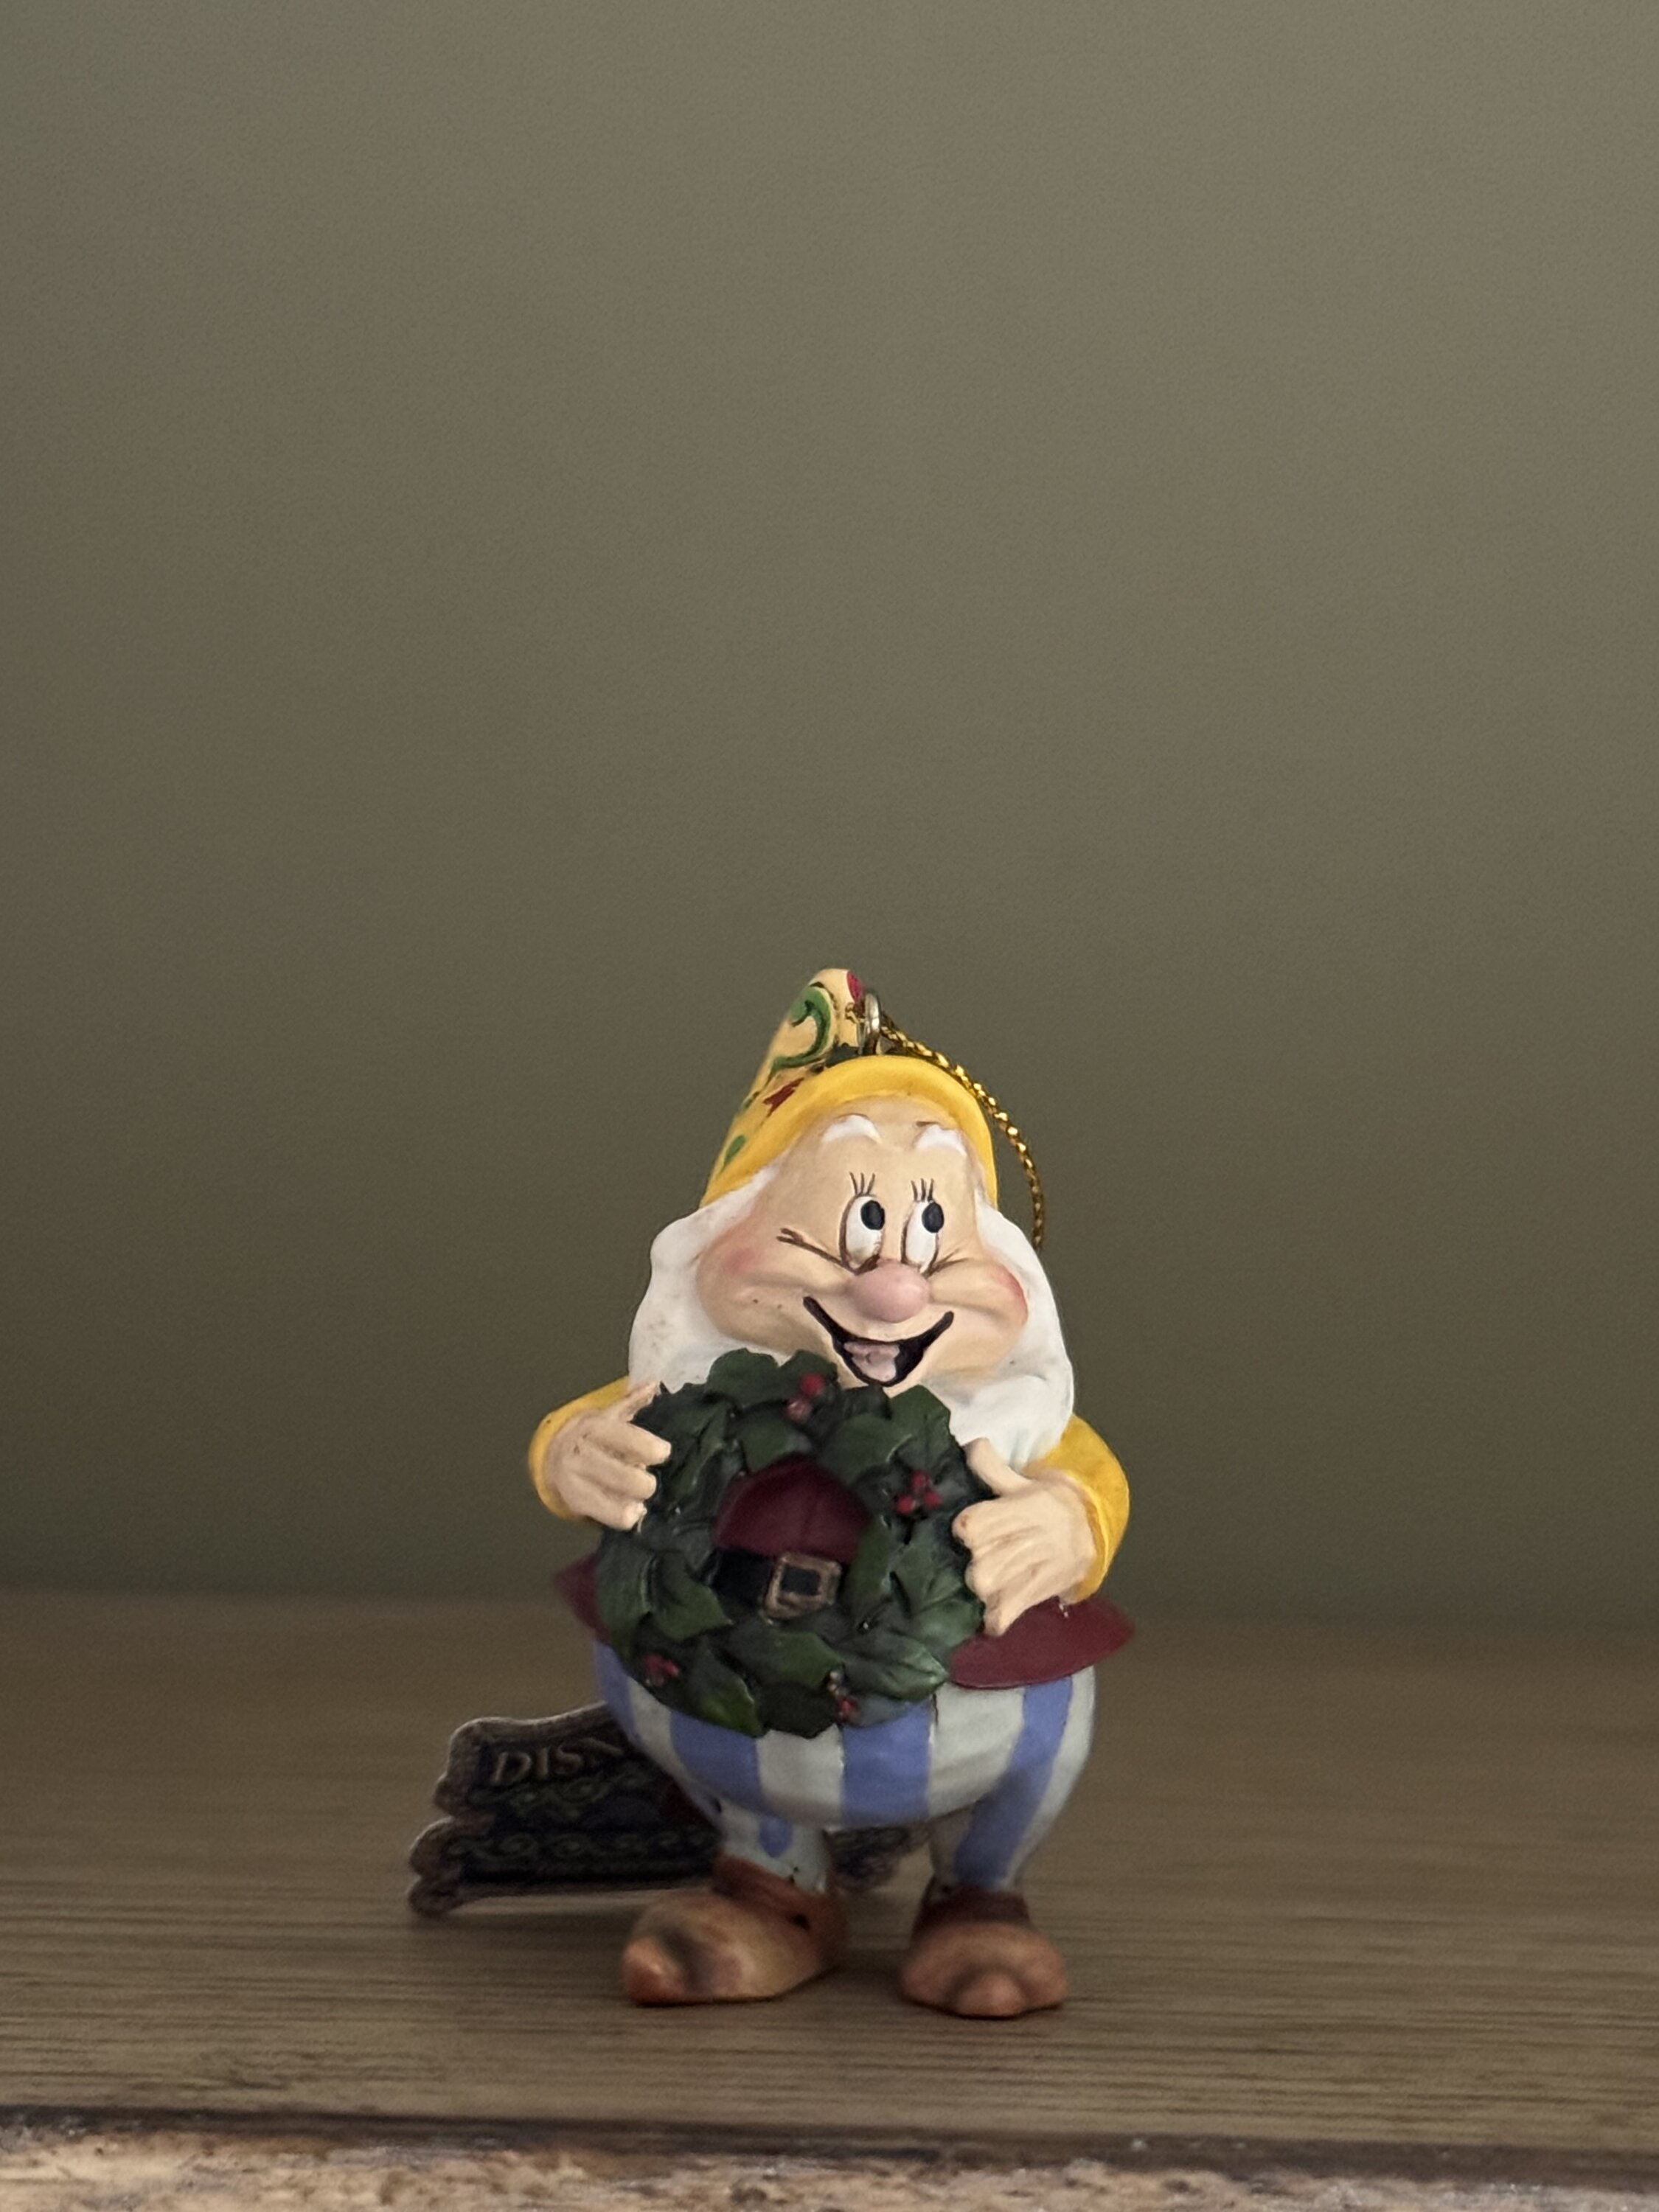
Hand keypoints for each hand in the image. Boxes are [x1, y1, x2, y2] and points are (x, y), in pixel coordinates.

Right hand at [537, 1380, 670, 1529]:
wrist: (553, 1455)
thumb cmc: (591, 1435)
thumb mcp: (609, 1415)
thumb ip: (632, 1401)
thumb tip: (653, 1383)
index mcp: (593, 1427)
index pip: (623, 1437)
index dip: (647, 1447)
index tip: (664, 1453)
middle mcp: (580, 1453)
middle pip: (621, 1476)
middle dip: (643, 1483)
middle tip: (650, 1482)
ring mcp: (574, 1480)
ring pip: (614, 1499)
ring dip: (634, 1501)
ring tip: (641, 1500)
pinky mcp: (574, 1503)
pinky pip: (606, 1516)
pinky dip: (624, 1516)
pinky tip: (632, 1511)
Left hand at [954, 1438, 1094, 1635]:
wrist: (1090, 1531)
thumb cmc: (1047, 1505)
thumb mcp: (1022, 1483)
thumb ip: (992, 1467)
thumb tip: (972, 1442)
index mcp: (1014, 1510)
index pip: (970, 1526)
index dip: (966, 1529)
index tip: (969, 1529)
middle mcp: (1021, 1541)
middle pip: (974, 1563)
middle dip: (973, 1561)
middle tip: (982, 1556)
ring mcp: (1030, 1570)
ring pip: (984, 1587)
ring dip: (981, 1587)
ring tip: (989, 1579)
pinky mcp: (1037, 1593)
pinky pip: (1004, 1615)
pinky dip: (995, 1618)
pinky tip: (991, 1614)